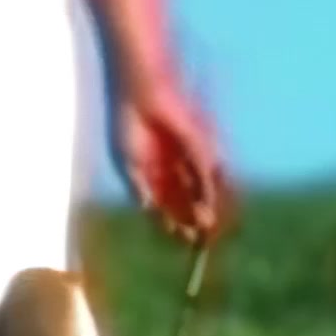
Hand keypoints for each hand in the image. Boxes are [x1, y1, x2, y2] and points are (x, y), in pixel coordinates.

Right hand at [110, 79, 229, 243]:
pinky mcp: (197, 146)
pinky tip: (207, 206)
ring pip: (197, 189)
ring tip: (205, 230)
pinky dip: (205, 190)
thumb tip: (146, 210)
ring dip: (201, 209)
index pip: (165, 202)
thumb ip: (139, 188)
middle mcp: (173, 166)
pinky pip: (203, 172)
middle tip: (195, 241)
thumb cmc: (128, 124)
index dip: (170, 221)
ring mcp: (185, 157)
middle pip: (184, 199)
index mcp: (153, 170)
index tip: (175, 239)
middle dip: (189, 219)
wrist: (140, 94)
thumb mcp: (128, 162)